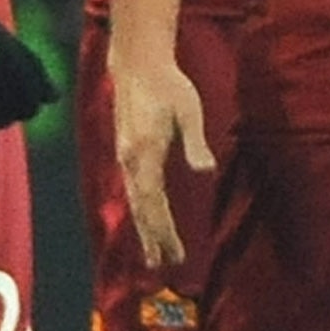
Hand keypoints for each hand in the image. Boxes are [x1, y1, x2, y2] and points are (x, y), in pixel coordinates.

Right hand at [109, 51, 214, 266]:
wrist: (136, 63)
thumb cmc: (169, 84)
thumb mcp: (189, 110)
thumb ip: (195, 142)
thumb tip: (204, 172)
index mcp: (145, 153)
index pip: (154, 203)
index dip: (165, 232)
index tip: (176, 254)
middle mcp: (130, 160)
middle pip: (141, 209)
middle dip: (153, 239)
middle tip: (164, 267)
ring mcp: (125, 157)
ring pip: (134, 202)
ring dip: (144, 229)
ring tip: (152, 254)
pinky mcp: (126, 152)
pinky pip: (132, 190)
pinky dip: (139, 212)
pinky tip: (146, 220)